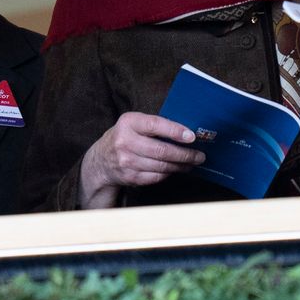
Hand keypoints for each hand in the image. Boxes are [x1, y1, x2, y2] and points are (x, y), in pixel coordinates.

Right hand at [78, 111, 204, 208]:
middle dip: (185, 154)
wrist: (100, 161)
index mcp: (129, 123)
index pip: (156, 125)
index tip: (192, 136)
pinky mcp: (129, 177)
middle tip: (200, 155)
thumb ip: (155, 125)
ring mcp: (126, 162)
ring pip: (161, 166)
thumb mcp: (134, 123)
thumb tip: (187, 131)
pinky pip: (155, 177)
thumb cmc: (126, 136)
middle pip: (161, 150)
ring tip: (192, 163)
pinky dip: (169, 173)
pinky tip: (177, 169)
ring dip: (180, 165)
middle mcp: (125, 142)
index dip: (175, 131)